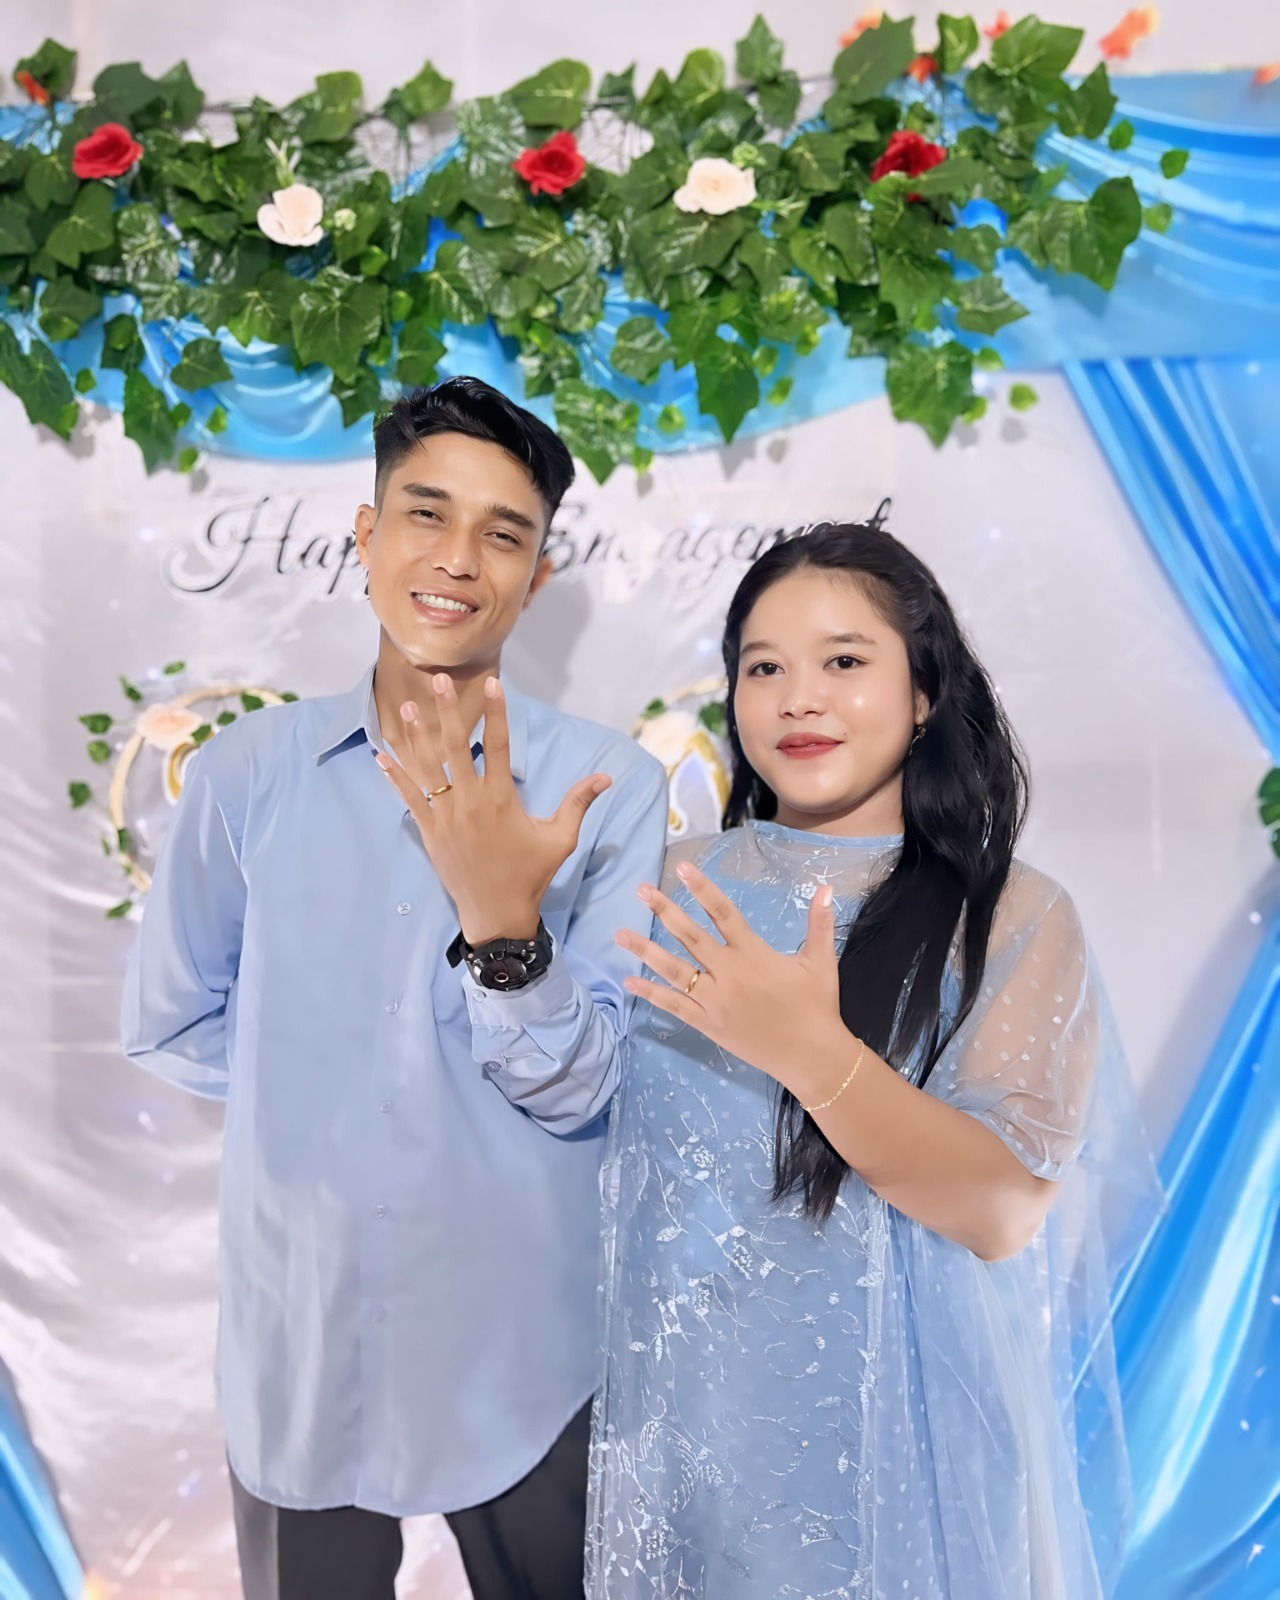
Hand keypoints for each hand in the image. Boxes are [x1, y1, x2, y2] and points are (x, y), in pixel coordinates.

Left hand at [376, 674, 610, 943]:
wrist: (496, 913)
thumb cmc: (531, 875)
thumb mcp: (560, 839)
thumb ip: (578, 803)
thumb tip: (605, 777)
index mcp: (502, 798)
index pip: (500, 744)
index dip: (497, 712)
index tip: (492, 684)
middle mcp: (470, 801)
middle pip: (456, 746)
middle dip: (447, 710)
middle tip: (438, 680)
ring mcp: (446, 816)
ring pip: (427, 767)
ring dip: (416, 735)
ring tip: (407, 707)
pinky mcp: (429, 831)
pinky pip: (409, 798)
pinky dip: (395, 776)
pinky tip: (381, 756)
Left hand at [618, 861, 846, 1097]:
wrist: (811, 1056)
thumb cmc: (817, 1006)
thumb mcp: (821, 962)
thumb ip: (819, 923)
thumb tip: (826, 886)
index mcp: (754, 954)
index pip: (724, 913)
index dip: (703, 889)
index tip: (682, 868)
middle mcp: (730, 974)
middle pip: (691, 937)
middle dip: (664, 911)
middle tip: (640, 890)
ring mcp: (715, 1001)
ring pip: (675, 971)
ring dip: (646, 951)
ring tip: (620, 934)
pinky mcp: (708, 1024)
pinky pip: (675, 1007)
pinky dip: (651, 995)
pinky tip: (629, 983)